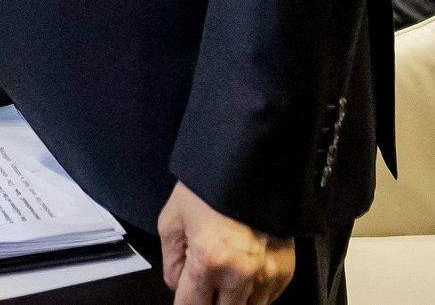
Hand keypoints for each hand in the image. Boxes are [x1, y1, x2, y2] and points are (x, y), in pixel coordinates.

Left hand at [158, 182, 294, 304]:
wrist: (249, 165)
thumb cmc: (206, 188)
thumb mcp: (173, 218)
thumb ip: (171, 260)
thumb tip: (179, 286)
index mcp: (209, 261)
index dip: (184, 303)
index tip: (185, 297)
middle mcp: (241, 276)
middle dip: (208, 301)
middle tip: (203, 283)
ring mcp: (267, 277)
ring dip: (232, 300)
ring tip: (222, 276)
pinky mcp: (285, 273)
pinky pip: (267, 300)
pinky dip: (252, 294)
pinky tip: (242, 273)